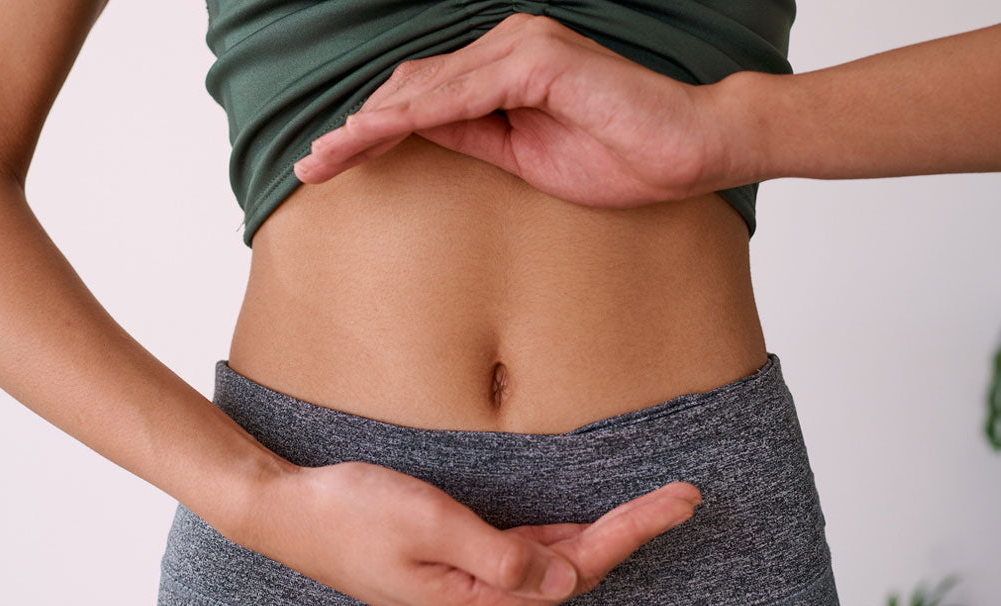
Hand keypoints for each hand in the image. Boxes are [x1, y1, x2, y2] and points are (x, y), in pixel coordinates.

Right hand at [236, 460, 701, 605]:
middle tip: (681, 497)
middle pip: (574, 571)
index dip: (632, 531)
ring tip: (651, 508)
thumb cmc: (352, 512)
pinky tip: (582, 526)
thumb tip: (567, 576)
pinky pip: (523, 558)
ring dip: (600, 537)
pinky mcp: (454, 572)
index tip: (679, 501)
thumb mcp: (431, 524)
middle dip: (629, 533)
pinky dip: (559, 539)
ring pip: (552, 566)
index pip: (577, 568)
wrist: (288, 513)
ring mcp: (467, 594)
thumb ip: (503, 554)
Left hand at [292, 12, 745, 208]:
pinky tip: (375, 138)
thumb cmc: (619, 156)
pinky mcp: (539, 60)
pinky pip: (463, 92)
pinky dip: (414, 116)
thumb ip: (473, 136)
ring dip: (371, 124)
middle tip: (311, 165)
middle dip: (358, 128)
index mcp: (506, 68)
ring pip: (426, 87)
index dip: (374, 130)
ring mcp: (523, 47)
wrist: (690, 151)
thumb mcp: (524, 156)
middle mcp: (508, 46)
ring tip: (328, 158)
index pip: (425, 96)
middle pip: (412, 86)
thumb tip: (417, 135)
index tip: (333, 164)